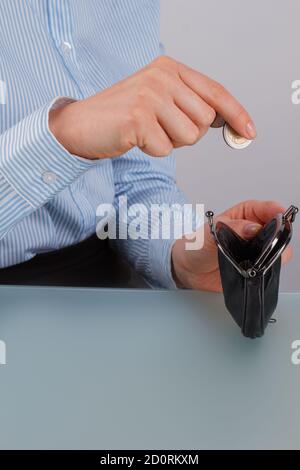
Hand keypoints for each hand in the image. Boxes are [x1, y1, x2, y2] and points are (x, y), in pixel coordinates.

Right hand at [49, 55, 255, 159]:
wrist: (80, 125)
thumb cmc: (121, 117)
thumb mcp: (159, 100)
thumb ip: (189, 104)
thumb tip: (226, 121)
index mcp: (169, 68)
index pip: (215, 92)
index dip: (236, 113)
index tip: (249, 131)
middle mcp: (161, 76)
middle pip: (205, 119)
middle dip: (188, 133)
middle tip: (161, 128)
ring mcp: (149, 95)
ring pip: (189, 136)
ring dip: (170, 143)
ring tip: (147, 131)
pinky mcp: (138, 118)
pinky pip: (165, 149)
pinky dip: (152, 151)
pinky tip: (135, 138)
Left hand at [171, 200, 291, 291]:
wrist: (189, 269)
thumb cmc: (197, 245)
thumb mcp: (211, 232)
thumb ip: (233, 228)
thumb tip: (253, 228)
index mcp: (246, 214)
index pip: (268, 209)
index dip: (277, 211)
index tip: (281, 215)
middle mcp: (255, 231)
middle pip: (279, 231)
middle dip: (277, 237)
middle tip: (266, 243)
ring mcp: (257, 250)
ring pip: (278, 251)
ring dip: (271, 256)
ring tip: (254, 260)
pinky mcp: (256, 267)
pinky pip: (270, 269)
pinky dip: (266, 270)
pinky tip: (254, 270)